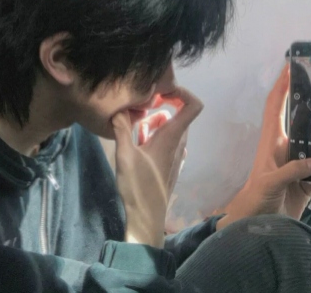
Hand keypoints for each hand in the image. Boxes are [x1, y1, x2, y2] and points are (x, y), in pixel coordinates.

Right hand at [112, 87, 201, 247]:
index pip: (193, 106)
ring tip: (135, 129)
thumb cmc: (138, 186)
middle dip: (159, 108)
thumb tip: (117, 108)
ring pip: (170, 128)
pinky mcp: (170, 164)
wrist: (147, 218)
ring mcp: (176, 154)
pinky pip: (167, 141)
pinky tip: (138, 144)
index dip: (182, 92)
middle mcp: (179, 143)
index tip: (162, 92)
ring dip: (154, 123)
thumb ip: (121, 128)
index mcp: (172, 137)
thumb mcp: (124, 155)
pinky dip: (155, 136)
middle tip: (139, 113)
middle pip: (177, 115)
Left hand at [217, 65, 310, 229]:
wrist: (259, 221)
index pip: (275, 107)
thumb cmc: (257, 198)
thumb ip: (292, 170)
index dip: (281, 87)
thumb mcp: (271, 183)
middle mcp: (285, 145)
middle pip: (297, 115)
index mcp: (272, 141)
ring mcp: (298, 159)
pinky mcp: (308, 175)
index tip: (290, 67)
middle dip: (307, 98)